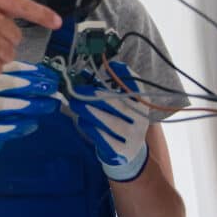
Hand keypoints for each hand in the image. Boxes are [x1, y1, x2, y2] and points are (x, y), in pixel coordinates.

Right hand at [0, 61, 61, 172]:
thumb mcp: (5, 94)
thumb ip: (24, 87)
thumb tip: (49, 80)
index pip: (6, 68)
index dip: (28, 69)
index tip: (48, 74)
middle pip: (2, 82)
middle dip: (28, 84)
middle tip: (49, 88)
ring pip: (0, 104)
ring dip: (25, 103)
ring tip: (46, 106)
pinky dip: (15, 126)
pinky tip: (32, 125)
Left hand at [67, 61, 149, 181]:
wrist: (128, 151)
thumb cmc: (121, 119)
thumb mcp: (124, 103)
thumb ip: (116, 87)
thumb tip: (107, 66)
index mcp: (142, 104)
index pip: (137, 87)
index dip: (126, 75)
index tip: (111, 65)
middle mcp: (141, 120)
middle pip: (118, 105)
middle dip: (95, 96)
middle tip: (78, 90)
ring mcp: (132, 136)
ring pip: (110, 122)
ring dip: (89, 112)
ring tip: (74, 104)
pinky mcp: (121, 151)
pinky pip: (104, 138)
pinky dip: (91, 128)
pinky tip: (82, 121)